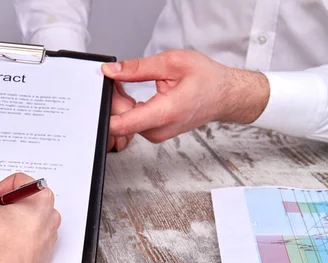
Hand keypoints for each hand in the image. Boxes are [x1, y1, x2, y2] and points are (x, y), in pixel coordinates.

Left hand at [101, 50, 269, 142]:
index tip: (102, 92)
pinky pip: (131, 123)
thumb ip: (138, 68)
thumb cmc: (206, 79)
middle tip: (116, 77)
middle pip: (118, 120)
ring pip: (123, 122)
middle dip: (111, 99)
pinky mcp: (153, 134)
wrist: (225, 96)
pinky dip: (125, 107)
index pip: (121, 125)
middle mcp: (158, 130)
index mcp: (164, 113)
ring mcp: (155, 134)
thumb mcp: (172, 63)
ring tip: (126, 83)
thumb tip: (112, 71)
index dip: (105, 109)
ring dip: (118, 102)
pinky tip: (130, 93)